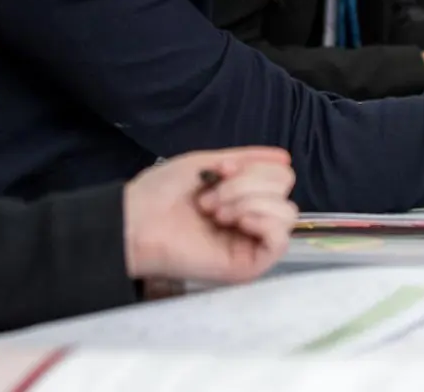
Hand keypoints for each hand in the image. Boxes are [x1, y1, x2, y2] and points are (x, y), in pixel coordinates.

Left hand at [124, 147, 296, 283]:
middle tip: (209, 200)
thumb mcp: (209, 163)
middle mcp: (253, 220)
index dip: (255, 168)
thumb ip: (248, 160)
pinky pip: (280, 240)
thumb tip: (283, 158)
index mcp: (246, 197)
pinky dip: (263, 222)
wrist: (138, 221)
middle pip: (285, 190)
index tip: (221, 171)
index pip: (281, 177)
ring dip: (248, 202)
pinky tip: (237, 221)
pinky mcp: (250, 266)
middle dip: (246, 185)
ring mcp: (252, 244)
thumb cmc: (162, 193)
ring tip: (215, 213)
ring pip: (286, 213)